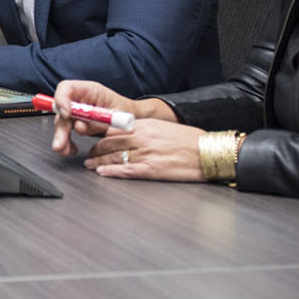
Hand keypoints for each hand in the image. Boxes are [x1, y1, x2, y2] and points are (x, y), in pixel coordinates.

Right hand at [48, 80, 175, 154]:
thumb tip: (79, 126)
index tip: (66, 115)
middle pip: (62, 109)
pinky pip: (67, 132)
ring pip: (62, 122)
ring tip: (65, 150)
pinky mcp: (77, 122)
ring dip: (62, 138)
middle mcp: (80, 99)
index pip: (66, 88)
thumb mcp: (116, 115)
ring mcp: (77, 111)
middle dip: (60, 128)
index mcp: (90, 90)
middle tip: (60, 144)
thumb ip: (98, 121)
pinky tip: (72, 149)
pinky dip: (68, 142)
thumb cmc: (127, 111)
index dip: (61, 99)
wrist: (133, 119)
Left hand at [81, 119, 207, 181]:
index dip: (101, 135)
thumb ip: (144, 130)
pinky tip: (102, 172)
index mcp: (145, 126)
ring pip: (114, 157)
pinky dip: (111, 171)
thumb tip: (128, 134)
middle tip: (89, 154)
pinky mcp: (152, 169)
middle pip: (110, 143)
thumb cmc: (190, 140)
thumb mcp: (164, 127)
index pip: (114, 129)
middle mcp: (143, 138)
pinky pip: (126, 170)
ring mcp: (146, 154)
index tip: (95, 139)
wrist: (209, 152)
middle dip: (96, 150)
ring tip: (91, 165)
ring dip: (98, 161)